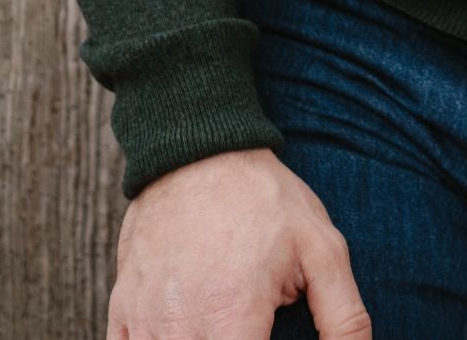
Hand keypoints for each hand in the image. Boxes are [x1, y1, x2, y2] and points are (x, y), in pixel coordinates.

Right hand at [107, 146, 371, 339]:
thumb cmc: (264, 199)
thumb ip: (345, 318)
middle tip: (253, 328)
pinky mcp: (122, 308)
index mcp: (232, 316)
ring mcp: (145, 318)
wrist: (198, 147)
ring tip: (222, 323)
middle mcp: (181, 326)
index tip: (269, 335)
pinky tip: (183, 331)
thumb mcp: (321, 248)